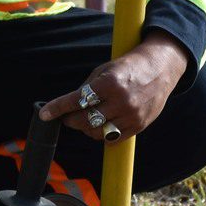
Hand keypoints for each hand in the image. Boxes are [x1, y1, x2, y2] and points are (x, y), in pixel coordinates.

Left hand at [38, 33, 189, 142]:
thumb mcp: (105, 70)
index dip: (57, 108)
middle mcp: (121, 101)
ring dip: (85, 128)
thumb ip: (87, 88)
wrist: (161, 69)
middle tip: (67, 116)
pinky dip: (102, 134)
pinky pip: (112, 138)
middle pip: (85, 120)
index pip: (77, 100)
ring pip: (97, 132)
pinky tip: (100, 125)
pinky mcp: (139, 126)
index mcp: (110, 83)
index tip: (44, 114)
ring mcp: (131, 115)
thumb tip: (68, 106)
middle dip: (70, 120)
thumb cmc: (129, 67)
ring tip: (85, 119)